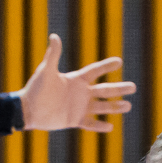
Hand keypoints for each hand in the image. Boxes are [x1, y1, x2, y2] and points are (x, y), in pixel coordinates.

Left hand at [17, 34, 135, 132]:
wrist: (28, 110)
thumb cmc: (35, 89)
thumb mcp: (45, 71)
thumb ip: (52, 55)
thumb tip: (54, 36)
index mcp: (75, 80)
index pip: (95, 71)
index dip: (106, 66)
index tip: (119, 61)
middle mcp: (80, 93)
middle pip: (104, 90)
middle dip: (119, 89)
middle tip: (133, 87)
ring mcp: (78, 107)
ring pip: (101, 107)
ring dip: (115, 107)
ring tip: (128, 106)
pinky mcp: (73, 120)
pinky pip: (90, 123)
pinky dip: (99, 126)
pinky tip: (110, 126)